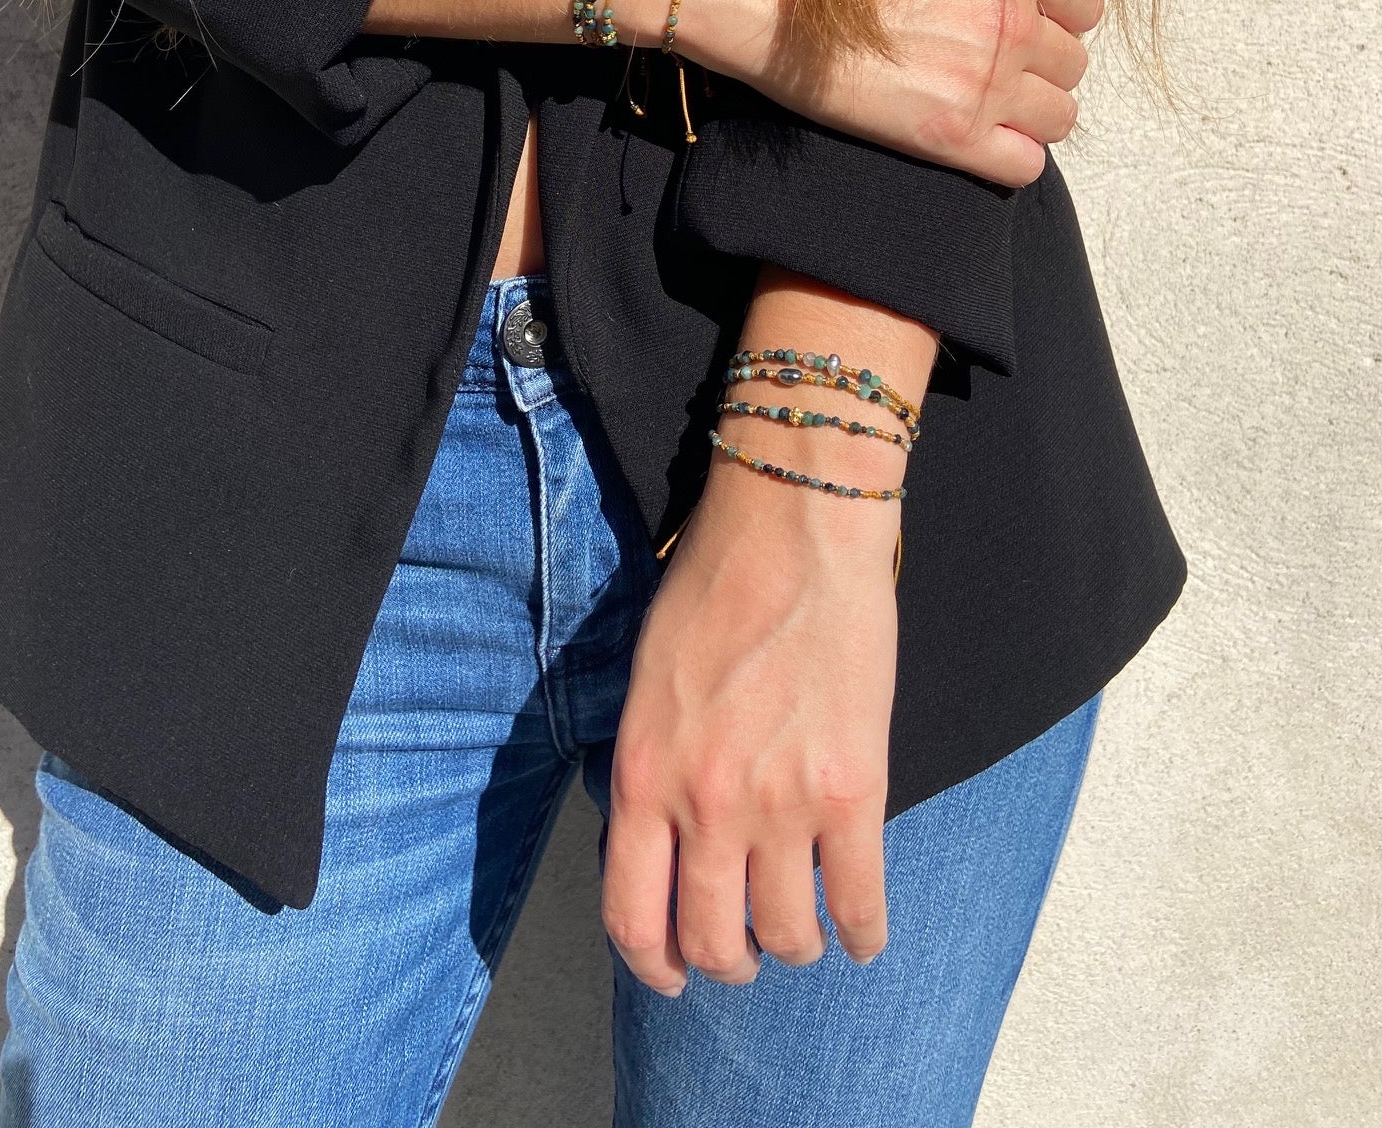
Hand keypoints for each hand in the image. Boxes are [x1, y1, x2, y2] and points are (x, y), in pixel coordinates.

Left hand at [602, 452, 899, 992]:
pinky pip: (861, 899)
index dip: (653, 964)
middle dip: (728, 964)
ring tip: (802, 936)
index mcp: (645, 775)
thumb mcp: (648, 681)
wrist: (793, 525)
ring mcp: (783, 803)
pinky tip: (864, 936)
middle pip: (714, 941)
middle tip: (743, 956)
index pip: (633, 915)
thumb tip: (660, 838)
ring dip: (795, 947)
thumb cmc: (714, 582)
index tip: (672, 972)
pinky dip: (863, 933)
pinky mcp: (854, 789)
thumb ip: (651, 765)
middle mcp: (706, 804)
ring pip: (788, 934)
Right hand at [675, 0, 1106, 186]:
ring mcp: (986, 84)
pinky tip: (970, 135)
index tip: (1010, 14)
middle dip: (1036, 60)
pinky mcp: (949, 138)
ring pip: (1058, 116)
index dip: (1050, 10)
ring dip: (1027, 110)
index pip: (1084, 3)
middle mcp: (1017, 22)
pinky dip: (1008, 155)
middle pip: (1072, 63)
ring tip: (976, 97)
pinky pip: (1024, 165)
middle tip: (982, 56)